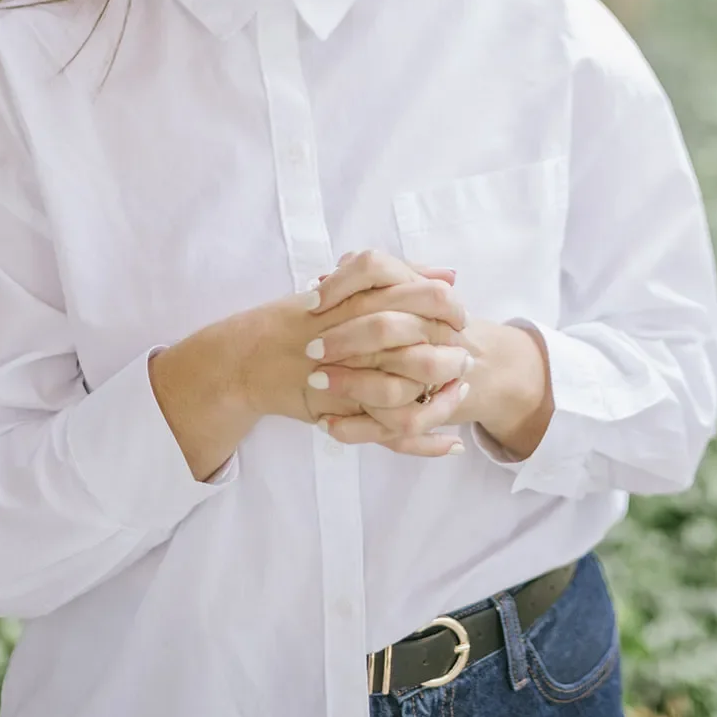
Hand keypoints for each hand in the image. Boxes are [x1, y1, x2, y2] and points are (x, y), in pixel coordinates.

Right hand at [237, 248, 472, 456]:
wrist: (251, 357)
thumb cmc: (299, 318)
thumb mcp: (345, 287)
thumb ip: (397, 275)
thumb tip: (449, 273)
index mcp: (362, 301)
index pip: (426, 300)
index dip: (451, 310)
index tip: (459, 318)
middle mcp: (360, 340)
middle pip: (425, 350)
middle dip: (453, 357)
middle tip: (466, 359)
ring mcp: (353, 380)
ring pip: (414, 396)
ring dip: (445, 400)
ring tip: (460, 394)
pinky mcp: (347, 414)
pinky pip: (393, 434)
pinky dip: (427, 443)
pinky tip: (452, 444)